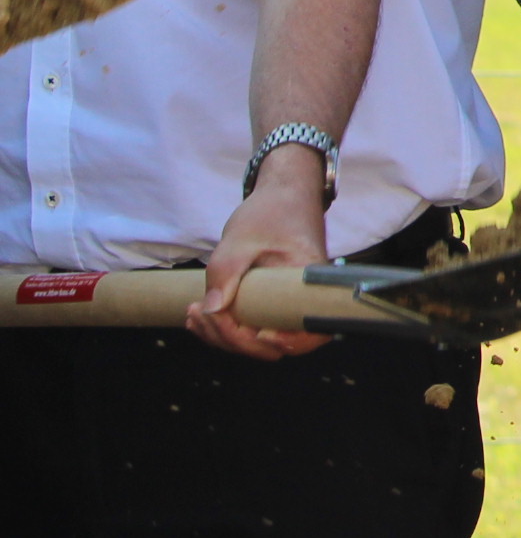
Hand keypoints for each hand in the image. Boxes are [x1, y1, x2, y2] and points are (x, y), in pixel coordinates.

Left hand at [188, 161, 332, 359]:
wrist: (285, 193)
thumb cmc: (272, 210)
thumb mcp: (241, 238)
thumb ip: (225, 273)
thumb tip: (213, 311)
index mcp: (308, 282)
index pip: (306, 331)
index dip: (280, 341)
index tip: (250, 333)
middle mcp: (304, 299)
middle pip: (275, 344)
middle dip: (234, 339)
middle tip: (200, 315)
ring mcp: (289, 303)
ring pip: (261, 341)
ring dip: (225, 336)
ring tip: (194, 314)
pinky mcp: (275, 303)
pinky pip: (256, 326)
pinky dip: (227, 329)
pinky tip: (204, 317)